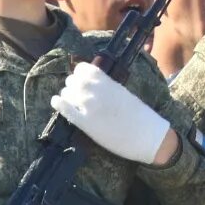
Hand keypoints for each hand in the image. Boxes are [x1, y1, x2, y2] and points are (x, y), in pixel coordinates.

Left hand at [52, 63, 172, 164]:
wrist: (147, 136)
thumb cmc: (141, 116)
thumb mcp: (124, 93)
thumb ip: (108, 87)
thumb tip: (95, 85)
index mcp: (107, 82)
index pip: (84, 69)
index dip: (80, 74)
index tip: (82, 79)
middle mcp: (96, 91)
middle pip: (73, 80)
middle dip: (73, 85)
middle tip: (77, 93)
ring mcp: (89, 107)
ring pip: (67, 93)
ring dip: (67, 95)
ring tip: (71, 101)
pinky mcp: (85, 124)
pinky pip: (65, 110)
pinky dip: (58, 103)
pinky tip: (56, 102)